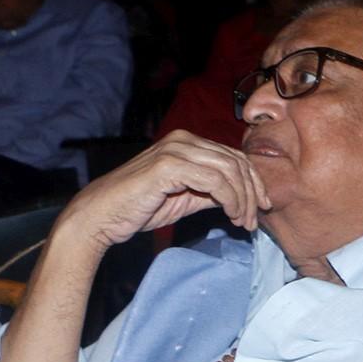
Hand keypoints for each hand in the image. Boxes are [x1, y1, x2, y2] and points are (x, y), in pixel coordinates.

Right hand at [61, 131, 269, 252]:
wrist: (100, 216)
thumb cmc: (138, 208)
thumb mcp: (185, 198)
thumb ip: (212, 192)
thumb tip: (242, 197)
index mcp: (187, 143)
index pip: (234, 157)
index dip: (254, 182)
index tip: (262, 207)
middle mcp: (183, 140)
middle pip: (236, 162)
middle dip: (252, 192)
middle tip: (253, 220)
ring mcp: (175, 150)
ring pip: (229, 170)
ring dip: (243, 199)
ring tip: (241, 221)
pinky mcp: (169, 165)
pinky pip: (215, 180)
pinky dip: (229, 198)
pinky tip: (229, 214)